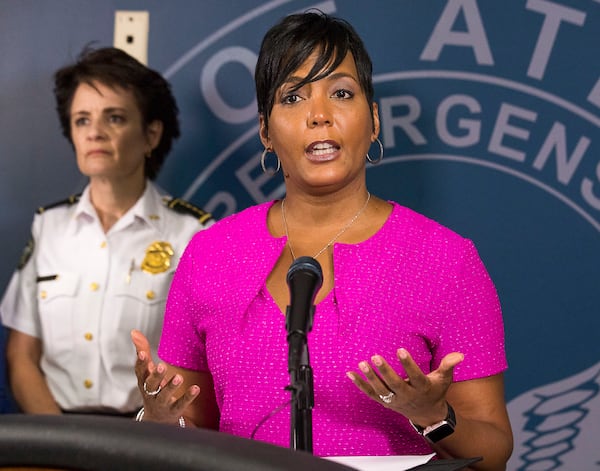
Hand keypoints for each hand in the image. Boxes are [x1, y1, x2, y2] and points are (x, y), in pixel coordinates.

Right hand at [131, 329, 199, 424]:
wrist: (157, 420)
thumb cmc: (152, 388)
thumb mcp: (147, 371)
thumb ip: (142, 351)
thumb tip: (134, 331)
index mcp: (144, 381)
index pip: (140, 372)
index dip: (140, 363)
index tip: (142, 353)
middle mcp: (150, 392)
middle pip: (150, 384)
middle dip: (155, 375)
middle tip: (161, 366)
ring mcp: (161, 403)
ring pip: (164, 396)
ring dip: (171, 387)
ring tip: (179, 377)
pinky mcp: (174, 411)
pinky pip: (181, 404)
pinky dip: (188, 397)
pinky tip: (196, 388)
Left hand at [347, 348, 463, 425]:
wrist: (427, 414)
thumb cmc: (435, 391)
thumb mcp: (444, 379)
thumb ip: (449, 365)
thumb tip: (460, 354)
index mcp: (422, 388)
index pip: (414, 376)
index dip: (408, 364)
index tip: (400, 349)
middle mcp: (407, 396)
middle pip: (394, 385)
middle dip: (384, 371)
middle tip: (375, 357)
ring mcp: (394, 400)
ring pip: (381, 390)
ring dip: (370, 378)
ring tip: (362, 363)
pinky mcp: (385, 402)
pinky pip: (370, 394)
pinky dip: (360, 384)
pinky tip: (350, 374)